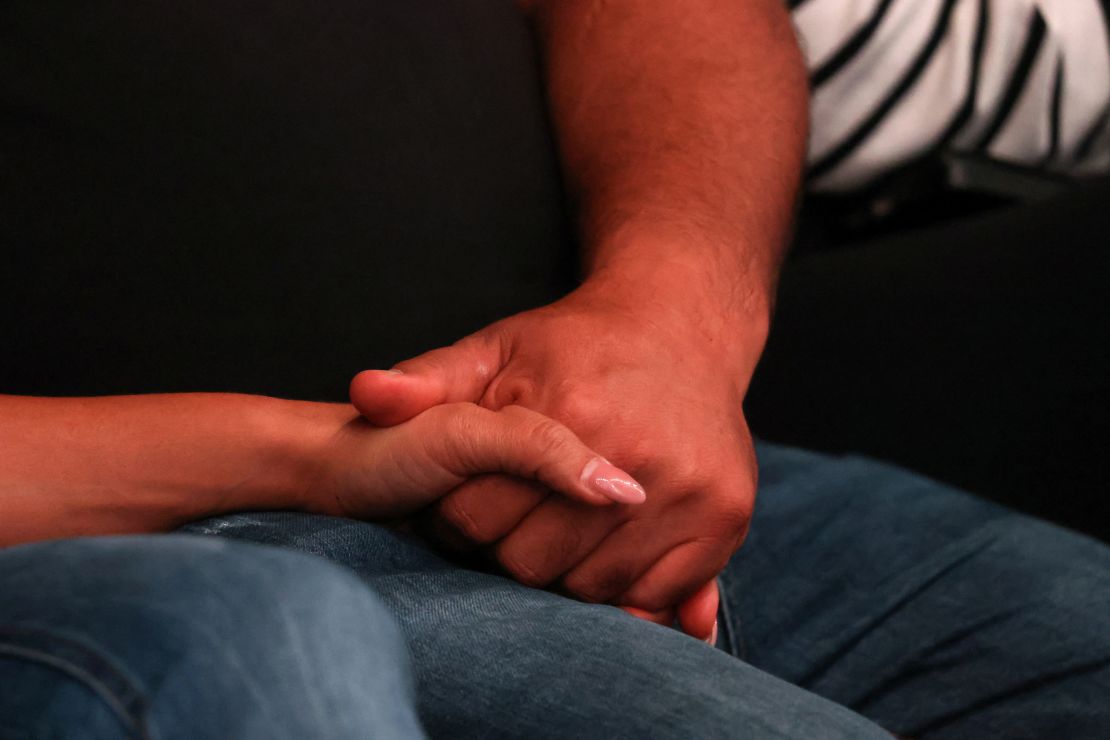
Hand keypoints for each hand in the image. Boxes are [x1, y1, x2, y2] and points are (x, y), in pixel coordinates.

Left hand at [350, 274, 762, 639]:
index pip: (478, 522)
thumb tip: (363, 394)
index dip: (462, 521)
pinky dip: (623, 585)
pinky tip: (605, 543)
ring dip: (566, 574)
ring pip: (591, 589)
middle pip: (533, 564)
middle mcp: (635, 458)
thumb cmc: (574, 346)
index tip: (472, 501)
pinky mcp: (727, 516)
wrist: (678, 327)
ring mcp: (689, 490)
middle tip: (516, 519)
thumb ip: (427, 380)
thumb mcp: (495, 348)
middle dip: (511, 551)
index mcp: (570, 416)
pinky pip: (654, 594)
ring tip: (560, 527)